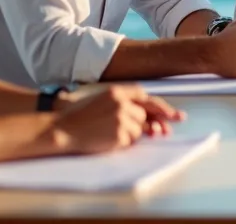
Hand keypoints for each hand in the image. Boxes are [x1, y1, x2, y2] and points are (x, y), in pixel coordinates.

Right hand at [50, 85, 184, 152]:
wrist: (61, 128)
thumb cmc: (79, 115)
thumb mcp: (101, 99)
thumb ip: (124, 103)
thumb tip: (148, 117)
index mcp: (117, 91)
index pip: (145, 97)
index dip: (161, 107)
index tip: (174, 115)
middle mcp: (122, 103)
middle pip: (144, 115)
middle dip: (147, 124)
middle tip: (155, 130)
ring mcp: (121, 119)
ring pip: (138, 130)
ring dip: (129, 134)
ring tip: (107, 132)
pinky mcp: (119, 135)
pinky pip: (130, 141)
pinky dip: (122, 142)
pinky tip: (106, 138)